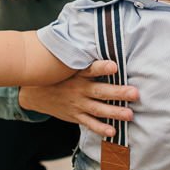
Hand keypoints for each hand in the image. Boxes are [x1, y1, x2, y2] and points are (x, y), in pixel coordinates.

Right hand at [18, 59, 138, 137]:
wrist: (34, 93)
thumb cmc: (56, 75)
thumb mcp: (65, 63)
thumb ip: (82, 56)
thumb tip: (101, 39)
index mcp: (77, 74)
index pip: (91, 69)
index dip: (102, 67)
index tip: (114, 66)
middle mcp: (78, 89)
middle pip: (100, 91)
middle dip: (118, 93)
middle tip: (135, 93)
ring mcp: (77, 104)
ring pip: (98, 109)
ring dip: (114, 112)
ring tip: (129, 115)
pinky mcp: (75, 116)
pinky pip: (89, 123)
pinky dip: (100, 128)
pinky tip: (113, 131)